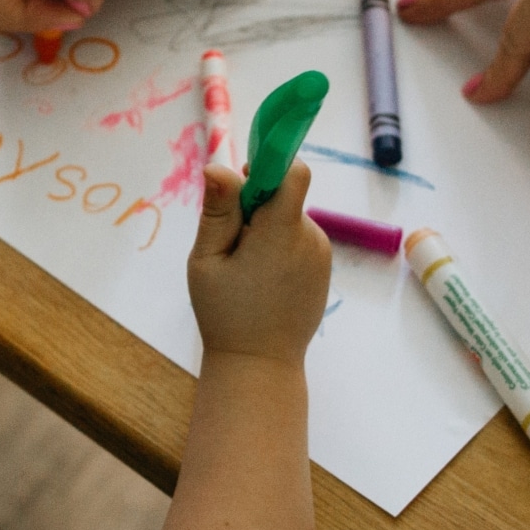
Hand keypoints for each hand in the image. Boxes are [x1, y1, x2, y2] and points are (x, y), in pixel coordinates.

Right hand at [187, 161, 330, 363]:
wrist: (260, 364)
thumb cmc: (225, 314)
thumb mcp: (207, 260)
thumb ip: (218, 211)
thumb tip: (219, 165)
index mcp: (281, 232)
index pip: (293, 173)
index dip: (269, 165)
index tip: (243, 181)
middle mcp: (310, 238)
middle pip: (286, 196)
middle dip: (257, 205)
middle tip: (230, 242)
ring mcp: (321, 254)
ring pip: (290, 218)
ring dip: (266, 229)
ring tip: (244, 268)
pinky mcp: (322, 268)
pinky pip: (299, 239)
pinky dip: (279, 246)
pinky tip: (261, 279)